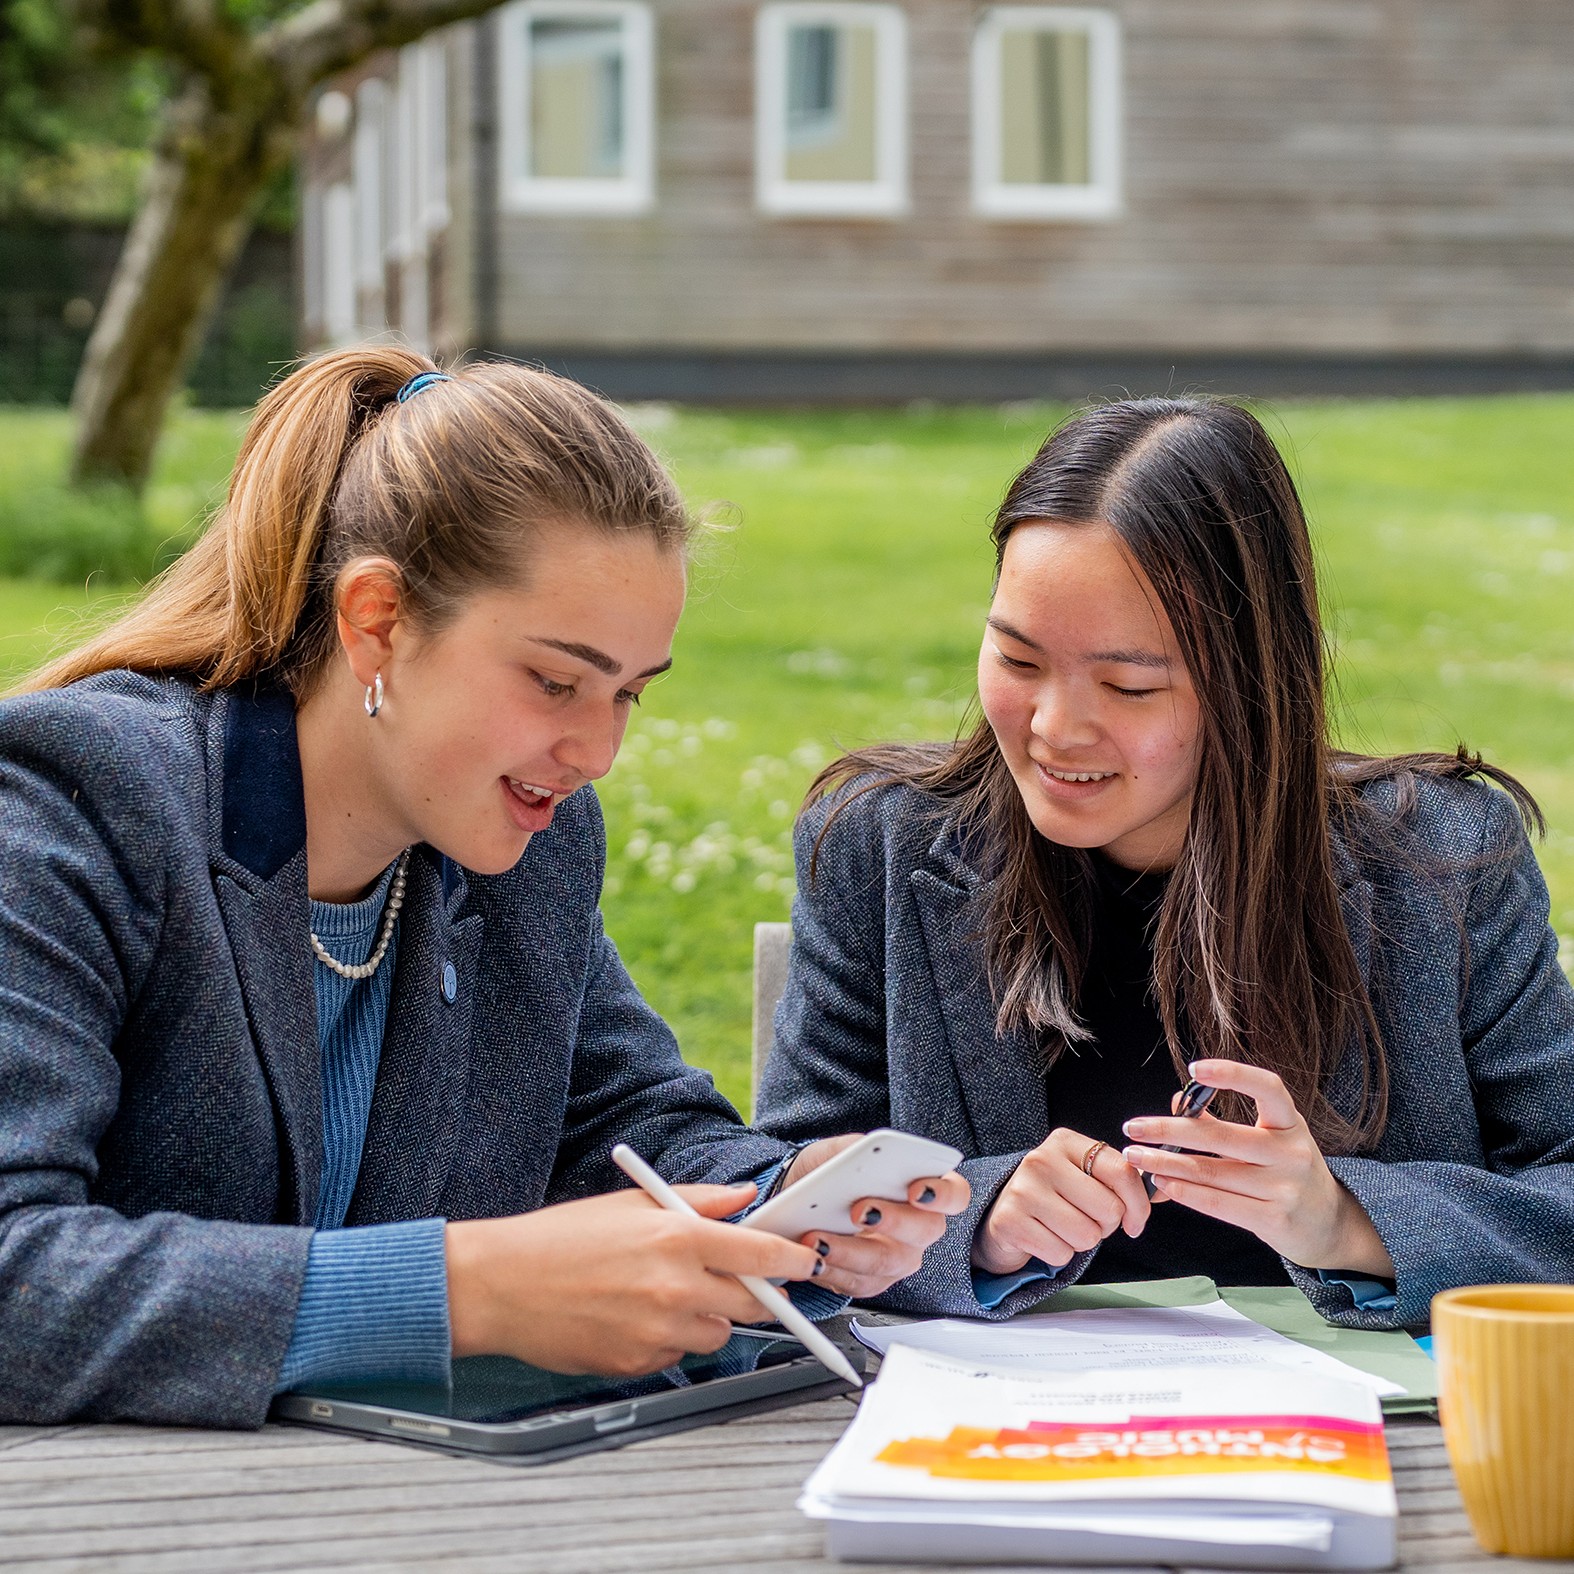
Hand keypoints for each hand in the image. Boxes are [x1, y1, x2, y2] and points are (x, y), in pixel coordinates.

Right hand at [445, 1185, 820, 1376]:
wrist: (501, 1285)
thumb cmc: (561, 1239)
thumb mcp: (633, 1204)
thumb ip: (698, 1200)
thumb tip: (744, 1198)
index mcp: (677, 1237)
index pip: (759, 1255)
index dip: (791, 1261)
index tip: (806, 1262)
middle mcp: (674, 1285)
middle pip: (750, 1303)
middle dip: (752, 1293)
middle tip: (732, 1280)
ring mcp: (658, 1330)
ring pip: (717, 1333)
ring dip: (706, 1316)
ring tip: (662, 1294)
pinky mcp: (639, 1363)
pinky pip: (678, 1356)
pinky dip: (671, 1341)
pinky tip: (635, 1318)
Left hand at [780, 1134, 970, 1297]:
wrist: (801, 1198)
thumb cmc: (831, 1171)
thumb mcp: (838, 1150)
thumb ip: (854, 1148)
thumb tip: (863, 1153)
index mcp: (925, 1189)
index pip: (955, 1194)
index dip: (942, 1194)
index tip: (916, 1189)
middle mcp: (919, 1227)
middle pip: (926, 1230)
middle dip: (893, 1220)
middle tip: (859, 1210)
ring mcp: (898, 1257)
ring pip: (887, 1262)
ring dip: (850, 1251)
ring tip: (817, 1238)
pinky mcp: (872, 1281)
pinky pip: (859, 1283)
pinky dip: (833, 1270)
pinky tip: (814, 1257)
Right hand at [973, 1127, 1150, 1274]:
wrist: (1000, 1214)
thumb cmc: (1052, 1197)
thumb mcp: (1081, 1175)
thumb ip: (1114, 1179)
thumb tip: (1155, 1195)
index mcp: (1065, 1142)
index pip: (1121, 1171)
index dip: (1139, 1204)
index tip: (1135, 1221)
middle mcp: (1041, 1160)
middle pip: (1108, 1208)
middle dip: (1106, 1226)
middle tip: (1087, 1221)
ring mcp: (1023, 1189)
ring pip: (1087, 1235)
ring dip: (1081, 1242)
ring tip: (1062, 1228)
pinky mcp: (1010, 1221)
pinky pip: (1062, 1253)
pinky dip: (1059, 1254)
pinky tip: (1044, 1238)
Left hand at [1119, 1059, 1394, 1275]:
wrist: (1328, 1226)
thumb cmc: (1286, 1173)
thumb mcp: (1268, 1140)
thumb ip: (1223, 1121)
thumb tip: (1178, 1099)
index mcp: (1290, 1123)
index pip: (1268, 1087)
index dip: (1233, 1073)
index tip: (1194, 1068)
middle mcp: (1292, 1152)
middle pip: (1220, 1135)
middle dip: (1169, 1131)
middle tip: (1133, 1128)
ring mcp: (1286, 1188)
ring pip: (1212, 1172)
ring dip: (1166, 1164)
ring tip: (1138, 1158)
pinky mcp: (1275, 1219)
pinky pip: (1219, 1203)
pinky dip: (1185, 1193)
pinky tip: (1163, 1184)